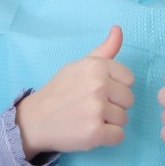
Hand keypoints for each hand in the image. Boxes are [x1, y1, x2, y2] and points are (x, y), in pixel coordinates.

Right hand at [16, 26, 133, 159]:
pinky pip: (119, 136)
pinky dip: (108, 137)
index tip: (101, 90)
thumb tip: (118, 28)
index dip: (117, 86)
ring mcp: (97, 110)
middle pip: (129, 99)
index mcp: (97, 66)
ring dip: (110, 121)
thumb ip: (105, 49)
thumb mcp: (81, 64)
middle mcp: (98, 85)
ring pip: (124, 118)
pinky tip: (91, 130)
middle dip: (115, 104)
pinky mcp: (95, 133)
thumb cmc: (61, 89)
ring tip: (90, 117)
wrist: (35, 118)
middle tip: (94, 105)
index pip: (129, 79)